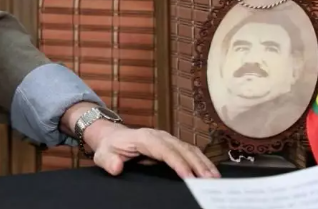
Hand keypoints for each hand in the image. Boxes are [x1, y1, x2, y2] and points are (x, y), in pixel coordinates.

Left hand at [83, 121, 220, 178]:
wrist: (112, 136)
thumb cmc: (109, 147)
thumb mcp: (103, 155)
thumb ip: (108, 161)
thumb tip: (116, 167)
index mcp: (144, 138)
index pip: (163, 150)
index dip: (177, 162)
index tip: (188, 176)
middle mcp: (159, 136)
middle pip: (181, 148)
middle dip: (196, 164)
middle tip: (209, 181)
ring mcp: (167, 139)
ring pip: (189, 149)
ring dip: (203, 163)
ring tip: (215, 179)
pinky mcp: (173, 144)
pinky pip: (190, 152)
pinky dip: (201, 161)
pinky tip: (210, 172)